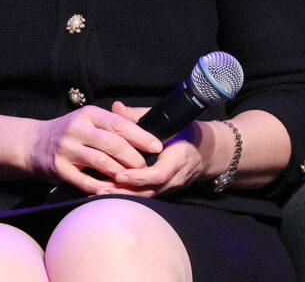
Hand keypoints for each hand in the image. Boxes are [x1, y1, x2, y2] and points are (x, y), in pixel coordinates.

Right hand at [27, 106, 163, 194]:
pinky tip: (112, 190)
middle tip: (145, 167)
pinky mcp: (59, 168)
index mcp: (90, 114)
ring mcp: (67, 149)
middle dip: (134, 157)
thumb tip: (145, 127)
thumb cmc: (69, 132)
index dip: (141, 136)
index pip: (120, 124)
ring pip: (102, 162)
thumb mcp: (89, 120)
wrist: (33, 144)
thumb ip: (114, 122)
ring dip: (121, 173)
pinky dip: (101, 187)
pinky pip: (85, 181)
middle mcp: (78, 129)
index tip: (157, 146)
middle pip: (114, 143)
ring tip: (132, 179)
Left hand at [97, 102, 215, 196]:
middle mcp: (174, 178)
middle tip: (101, 188)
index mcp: (178, 159)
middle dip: (124, 191)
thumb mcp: (168, 120)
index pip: (159, 174)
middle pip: (149, 191)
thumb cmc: (185, 132)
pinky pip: (145, 196)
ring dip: (122, 196)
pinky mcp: (163, 191)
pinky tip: (107, 193)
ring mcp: (170, 188)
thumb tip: (116, 108)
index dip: (139, 177)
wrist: (206, 152)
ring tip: (98, 193)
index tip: (120, 175)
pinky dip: (127, 196)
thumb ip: (140, 116)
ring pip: (145, 196)